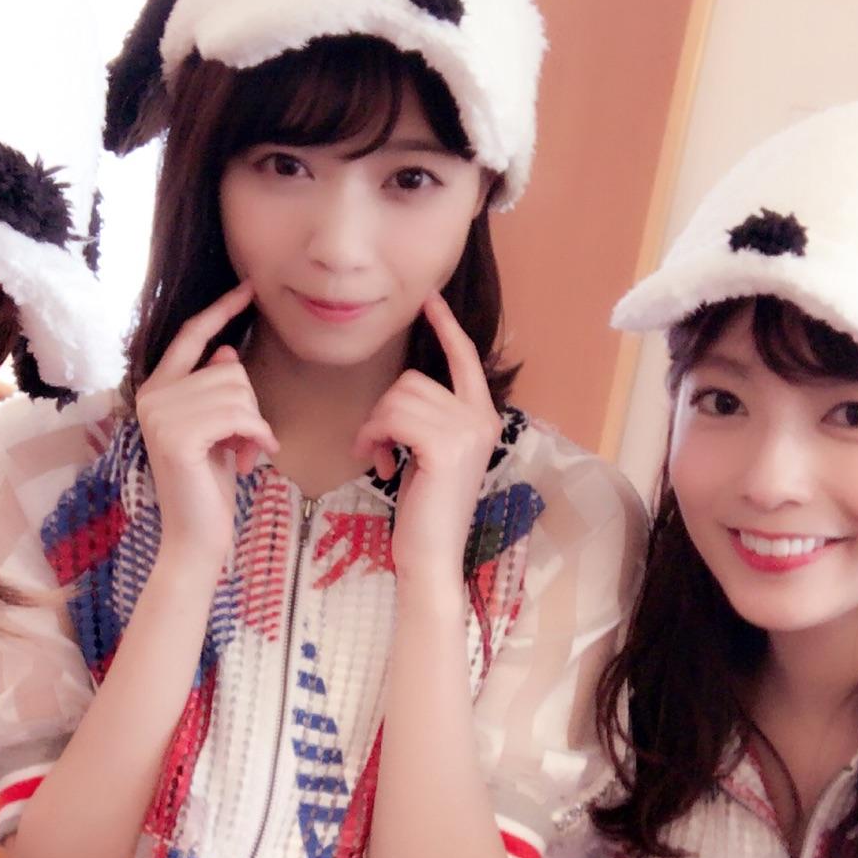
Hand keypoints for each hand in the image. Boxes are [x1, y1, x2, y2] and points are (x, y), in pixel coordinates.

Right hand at [134, 281, 277, 576]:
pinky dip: (257, 436)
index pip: (191, 336)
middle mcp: (151, 395)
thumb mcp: (216, 429)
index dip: (220, 310)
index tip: (248, 289)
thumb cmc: (209, 484)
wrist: (196, 536)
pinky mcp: (177, 436)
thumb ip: (213, 390)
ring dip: (254, 425)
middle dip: (250, 406)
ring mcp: (160, 414)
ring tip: (244, 453)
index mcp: (156, 389)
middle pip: (229, 369)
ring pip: (238, 391)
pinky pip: (239, 414)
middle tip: (244, 443)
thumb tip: (226, 352)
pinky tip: (250, 459)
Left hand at [352, 294, 499, 588]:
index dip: (446, 327)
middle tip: (375, 446)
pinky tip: (378, 463)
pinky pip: (393, 416)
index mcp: (483, 419)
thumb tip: (400, 395)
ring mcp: (467, 431)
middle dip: (383, 410)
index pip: (465, 359)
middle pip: (414, 380)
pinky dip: (373, 436)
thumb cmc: (424, 512)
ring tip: (376, 457)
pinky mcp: (446, 445)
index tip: (428, 300)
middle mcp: (482, 419)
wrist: (432, 556)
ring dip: (374, 426)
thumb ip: (427, 421)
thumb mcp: (430, 456)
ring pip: (399, 396)